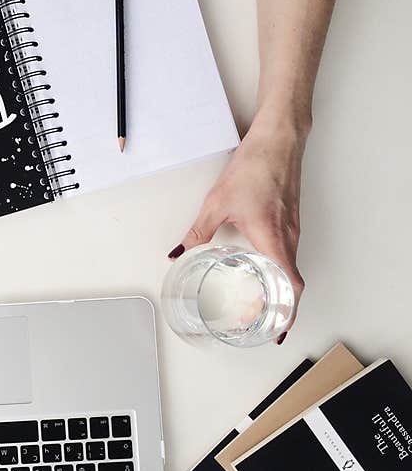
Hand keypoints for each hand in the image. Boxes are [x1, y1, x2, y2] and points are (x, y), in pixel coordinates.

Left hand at [168, 112, 307, 342]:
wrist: (278, 139)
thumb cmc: (255, 167)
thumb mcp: (217, 203)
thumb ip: (197, 233)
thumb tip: (178, 253)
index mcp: (273, 238)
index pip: (289, 286)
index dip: (285, 312)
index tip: (277, 331)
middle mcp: (289, 237)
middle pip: (292, 284)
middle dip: (280, 309)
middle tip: (262, 325)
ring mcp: (293, 228)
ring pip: (291, 268)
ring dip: (280, 291)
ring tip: (261, 306)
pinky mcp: (291, 219)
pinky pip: (289, 254)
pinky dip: (280, 272)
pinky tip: (262, 272)